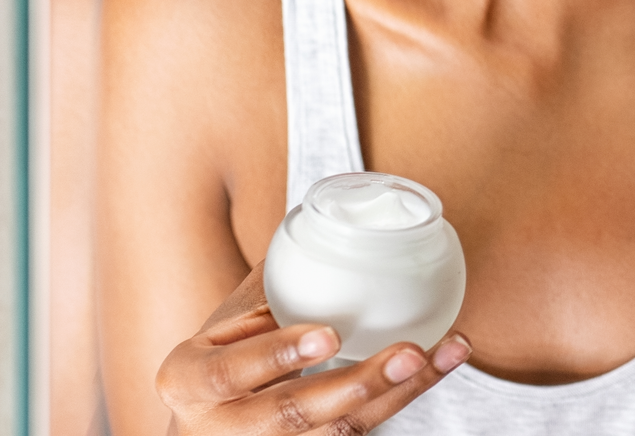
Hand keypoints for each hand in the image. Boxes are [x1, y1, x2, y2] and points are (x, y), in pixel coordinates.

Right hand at [155, 262, 468, 434]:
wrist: (205, 421)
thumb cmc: (223, 354)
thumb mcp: (225, 321)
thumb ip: (272, 286)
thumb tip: (333, 219)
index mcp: (189, 381)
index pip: (230, 372)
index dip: (279, 355)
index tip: (330, 335)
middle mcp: (219, 428)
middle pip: (294, 413)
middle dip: (357, 384)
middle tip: (409, 352)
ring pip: (336, 432)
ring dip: (399, 393)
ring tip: (446, 354)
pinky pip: (354, 435)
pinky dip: (401, 399)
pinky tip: (437, 368)